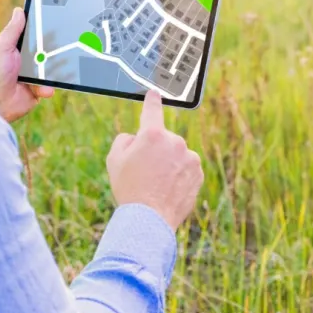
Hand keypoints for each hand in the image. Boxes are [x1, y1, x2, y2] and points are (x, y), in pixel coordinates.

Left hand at [0, 7, 54, 122]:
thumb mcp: (1, 48)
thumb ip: (12, 31)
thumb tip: (18, 10)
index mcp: (13, 48)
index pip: (30, 35)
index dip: (41, 28)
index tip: (54, 19)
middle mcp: (23, 61)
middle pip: (43, 50)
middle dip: (53, 48)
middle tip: (65, 42)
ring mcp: (31, 76)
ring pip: (49, 67)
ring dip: (54, 68)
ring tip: (60, 66)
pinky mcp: (36, 90)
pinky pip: (49, 84)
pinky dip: (48, 86)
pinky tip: (45, 88)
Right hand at [107, 90, 203, 229]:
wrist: (149, 219)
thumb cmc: (129, 189)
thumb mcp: (114, 160)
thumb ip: (125, 140)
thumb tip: (136, 137)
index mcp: (152, 134)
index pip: (152, 110)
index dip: (152, 101)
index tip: (154, 93)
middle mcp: (174, 141)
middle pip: (163, 140)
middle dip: (156, 151)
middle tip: (144, 172)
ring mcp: (189, 157)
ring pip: (176, 155)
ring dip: (169, 164)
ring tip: (157, 185)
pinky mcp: (198, 173)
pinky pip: (187, 169)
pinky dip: (179, 176)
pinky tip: (168, 190)